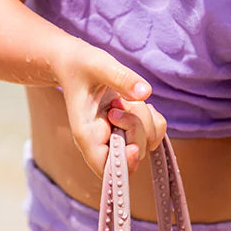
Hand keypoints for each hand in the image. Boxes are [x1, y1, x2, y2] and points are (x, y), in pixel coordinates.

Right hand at [55, 41, 166, 175]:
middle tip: (119, 103)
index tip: (132, 147)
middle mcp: (103, 141)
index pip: (105, 167)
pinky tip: (135, 102)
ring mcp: (119, 136)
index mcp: (87, 134)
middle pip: (134, 154)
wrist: (75, 63)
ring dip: (146, 120)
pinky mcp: (131, 129)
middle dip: (138, 127)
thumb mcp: (98, 65)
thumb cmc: (80, 65)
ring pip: (148, 143)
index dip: (124, 165)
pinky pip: (155, 133)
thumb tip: (146, 92)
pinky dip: (154, 118)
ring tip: (125, 101)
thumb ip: (121, 77)